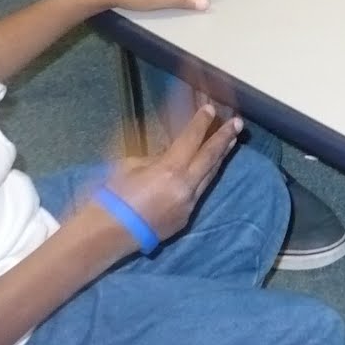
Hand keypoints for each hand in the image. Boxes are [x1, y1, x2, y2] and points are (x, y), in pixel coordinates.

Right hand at [105, 105, 242, 242]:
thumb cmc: (112, 196)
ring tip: (231, 142)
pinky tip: (207, 169)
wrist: (106, 235)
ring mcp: (189, 204)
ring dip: (219, 158)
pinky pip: (198, 193)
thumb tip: (172, 153)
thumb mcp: (131, 166)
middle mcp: (186, 187)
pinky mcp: (186, 218)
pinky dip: (203, 178)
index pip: (191, 140)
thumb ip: (157, 158)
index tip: (211, 110)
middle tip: (238, 123)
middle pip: (210, 157)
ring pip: (209, 176)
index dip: (201, 123)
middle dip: (225, 138)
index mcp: (170, 170)